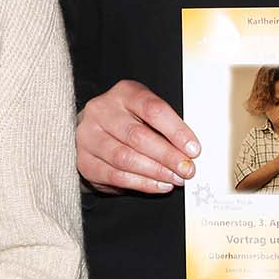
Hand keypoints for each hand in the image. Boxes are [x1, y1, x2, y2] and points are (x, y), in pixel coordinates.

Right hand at [75, 80, 199, 192]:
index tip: (193, 149)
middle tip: (187, 169)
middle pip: (137, 135)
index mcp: (123, 93)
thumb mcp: (147, 114)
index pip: (152, 109)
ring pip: (125, 157)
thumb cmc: (130, 122)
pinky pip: (116, 176)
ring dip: (155, 172)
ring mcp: (88, 136)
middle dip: (167, 156)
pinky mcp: (85, 161)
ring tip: (175, 179)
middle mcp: (101, 111)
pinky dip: (142, 183)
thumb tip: (190, 151)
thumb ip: (166, 128)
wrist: (95, 133)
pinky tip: (159, 185)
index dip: (175, 130)